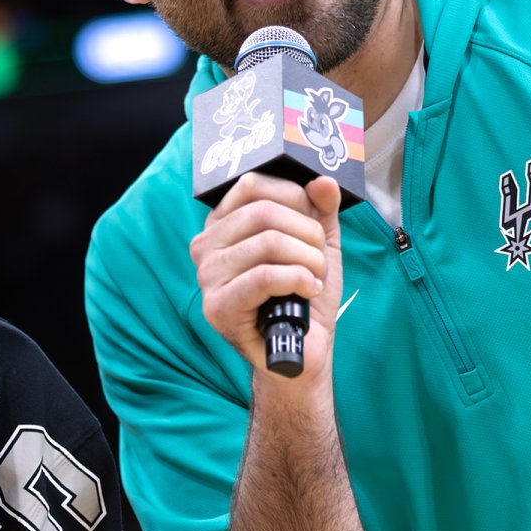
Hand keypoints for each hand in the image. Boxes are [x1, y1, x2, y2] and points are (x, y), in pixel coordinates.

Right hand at [190, 174, 343, 380]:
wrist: (302, 348)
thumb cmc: (304, 293)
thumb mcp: (317, 243)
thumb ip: (321, 209)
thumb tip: (323, 181)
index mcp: (224, 223)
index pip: (252, 184)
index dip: (294, 196)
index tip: (313, 222)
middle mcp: (207, 245)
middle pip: (263, 211)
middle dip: (307, 233)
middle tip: (319, 258)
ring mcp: (207, 276)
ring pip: (268, 242)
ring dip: (308, 259)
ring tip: (315, 277)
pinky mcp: (218, 307)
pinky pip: (264, 276)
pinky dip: (298, 280)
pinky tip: (308, 290)